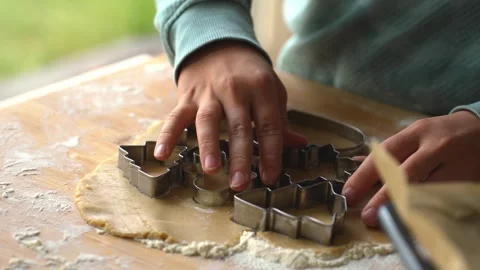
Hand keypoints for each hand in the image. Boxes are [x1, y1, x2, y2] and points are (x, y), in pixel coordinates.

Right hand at [154, 41, 306, 190]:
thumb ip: (281, 120)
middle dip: (240, 157)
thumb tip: (299, 145)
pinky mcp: (187, 97)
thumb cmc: (249, 74)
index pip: (269, 125)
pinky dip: (167, 135)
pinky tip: (162, 154)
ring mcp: (209, 94)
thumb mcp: (270, 90)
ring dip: (209, 146)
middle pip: (240, 127)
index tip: (270, 177)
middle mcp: (235, 90)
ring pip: (208, 121)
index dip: (271, 153)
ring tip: (211, 169)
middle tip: (241, 184)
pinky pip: (175, 117)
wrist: (218, 45)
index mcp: (261, 89)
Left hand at [342, 110, 479, 226]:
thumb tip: (360, 167)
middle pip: (405, 175)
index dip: (364, 176)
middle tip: (368, 215)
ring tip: (388, 220)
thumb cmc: (442, 134)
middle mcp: (435, 147)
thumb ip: (391, 152)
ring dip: (405, 208)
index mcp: (417, 133)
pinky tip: (415, 220)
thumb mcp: (416, 135)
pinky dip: (428, 211)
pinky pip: (445, 199)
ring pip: (427, 190)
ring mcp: (455, 164)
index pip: (385, 155)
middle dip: (383, 197)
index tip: (349, 193)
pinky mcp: (469, 180)